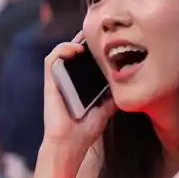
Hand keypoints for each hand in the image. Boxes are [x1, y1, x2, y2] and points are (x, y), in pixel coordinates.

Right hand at [42, 34, 116, 162]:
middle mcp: (69, 79)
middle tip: (101, 33)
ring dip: (74, 41)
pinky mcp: (50, 81)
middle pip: (76, 52)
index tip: (109, 40)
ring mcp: (58, 79)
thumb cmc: (86, 130)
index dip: (95, 48)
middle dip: (87, 40)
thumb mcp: (107, 109)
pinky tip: (76, 48)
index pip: (87, 60)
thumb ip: (113, 96)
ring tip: (88, 39)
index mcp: (81, 84)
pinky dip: (62, 49)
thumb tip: (128, 84)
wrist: (71, 144)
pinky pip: (51, 59)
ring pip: (62, 51)